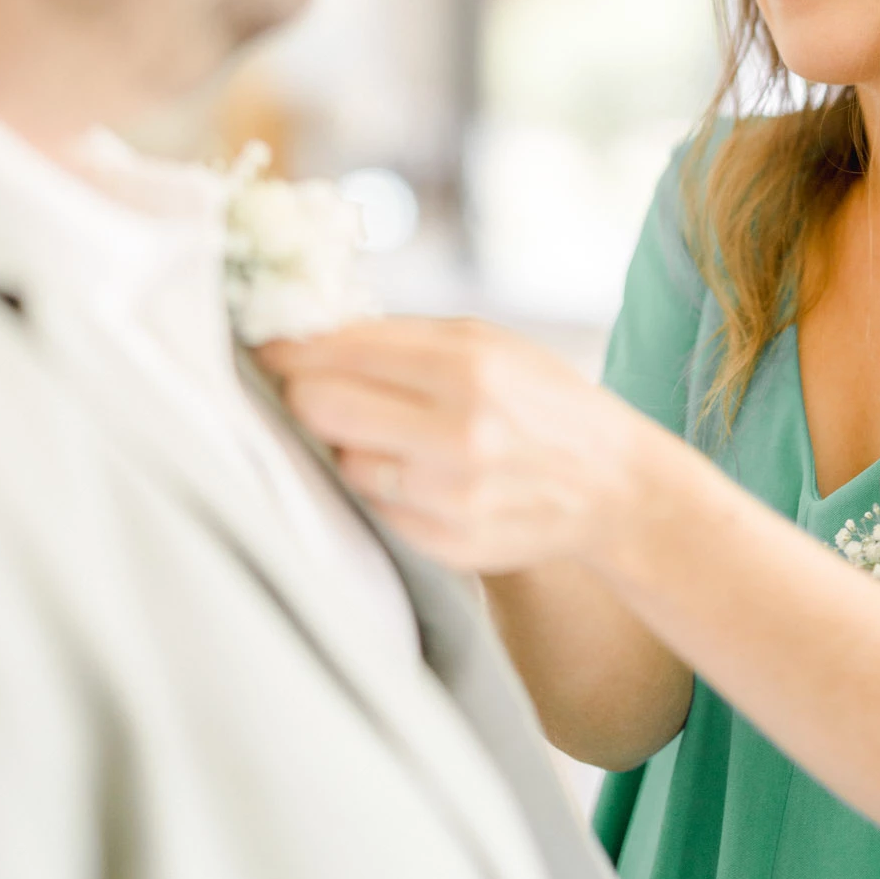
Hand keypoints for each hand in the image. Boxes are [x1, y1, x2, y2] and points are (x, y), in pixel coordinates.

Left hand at [257, 318, 646, 572]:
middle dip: (307, 394)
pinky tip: (418, 474)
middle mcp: (458, 433)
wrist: (612, 485)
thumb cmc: (543, 401)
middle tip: (314, 388)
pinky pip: (374, 507)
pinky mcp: (446, 544)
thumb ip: (402, 337)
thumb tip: (309, 334)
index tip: (268, 346)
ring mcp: (450, 496)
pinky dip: (382, 488)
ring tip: (391, 435)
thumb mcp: (489, 343)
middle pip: (320, 408)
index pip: (339, 352)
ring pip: (342, 462)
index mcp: (468, 367)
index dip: (290, 348)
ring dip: (350, 446)